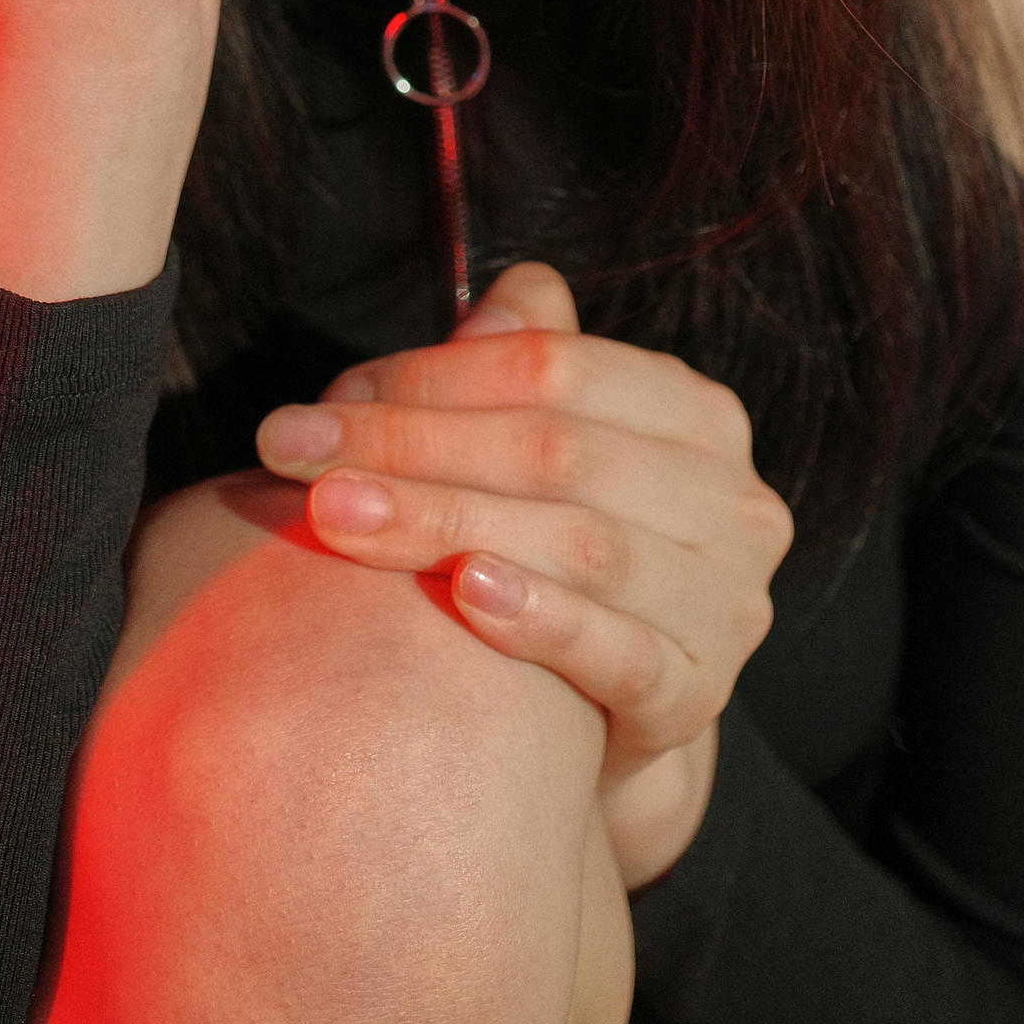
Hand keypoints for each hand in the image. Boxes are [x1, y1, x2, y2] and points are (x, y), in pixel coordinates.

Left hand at [254, 261, 791, 888]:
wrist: (600, 728)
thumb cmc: (555, 558)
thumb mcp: (546, 455)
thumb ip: (525, 369)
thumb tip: (505, 295)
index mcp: (695, 416)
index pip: (555, 367)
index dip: (429, 377)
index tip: (320, 401)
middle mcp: (730, 500)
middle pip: (557, 452)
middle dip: (411, 446)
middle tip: (293, 454)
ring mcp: (726, 602)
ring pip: (579, 544)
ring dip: (443, 524)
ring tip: (337, 517)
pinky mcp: (699, 694)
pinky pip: (620, 651)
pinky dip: (539, 619)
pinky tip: (462, 596)